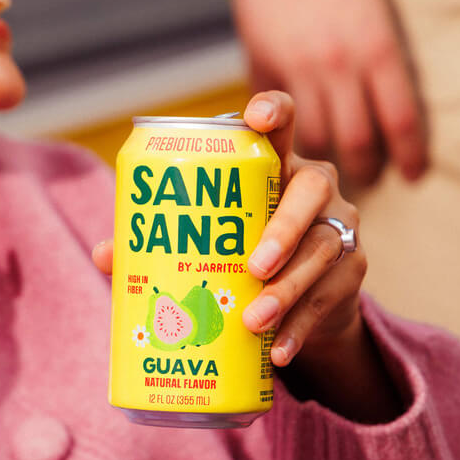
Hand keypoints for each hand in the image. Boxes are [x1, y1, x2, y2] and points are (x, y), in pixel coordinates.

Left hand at [94, 91, 399, 421]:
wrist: (300, 302)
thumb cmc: (240, 255)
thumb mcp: (209, 243)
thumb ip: (162, 243)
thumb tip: (106, 255)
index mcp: (273, 167)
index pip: (281, 123)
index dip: (273, 110)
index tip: (257, 117)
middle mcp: (313, 187)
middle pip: (311, 190)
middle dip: (283, 228)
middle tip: (253, 267)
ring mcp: (339, 225)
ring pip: (322, 250)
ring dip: (287, 289)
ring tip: (253, 320)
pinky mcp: (353, 268)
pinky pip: (330, 295)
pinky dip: (301, 326)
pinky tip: (277, 349)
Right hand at [230, 0, 427, 187]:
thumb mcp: (375, 15)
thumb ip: (378, 66)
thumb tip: (384, 115)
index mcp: (377, 47)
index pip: (401, 120)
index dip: (410, 157)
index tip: (415, 176)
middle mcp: (340, 62)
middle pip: (357, 141)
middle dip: (366, 171)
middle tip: (370, 182)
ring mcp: (298, 67)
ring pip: (314, 137)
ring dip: (324, 161)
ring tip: (330, 169)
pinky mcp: (264, 66)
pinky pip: (275, 116)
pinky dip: (284, 135)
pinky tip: (290, 143)